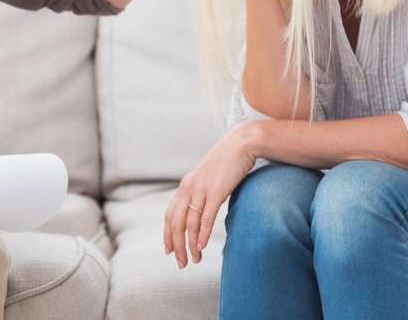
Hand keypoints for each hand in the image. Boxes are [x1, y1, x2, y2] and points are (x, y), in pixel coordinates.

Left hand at [163, 125, 257, 266]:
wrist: (240, 144)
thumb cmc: (226, 162)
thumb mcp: (207, 178)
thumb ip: (200, 192)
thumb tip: (198, 209)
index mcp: (185, 186)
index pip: (169, 215)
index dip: (167, 234)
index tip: (168, 251)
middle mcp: (189, 188)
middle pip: (175, 223)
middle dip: (176, 245)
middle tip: (180, 263)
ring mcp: (202, 189)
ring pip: (189, 223)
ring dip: (190, 245)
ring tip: (194, 259)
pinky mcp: (217, 191)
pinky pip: (206, 216)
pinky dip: (202, 233)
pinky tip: (201, 246)